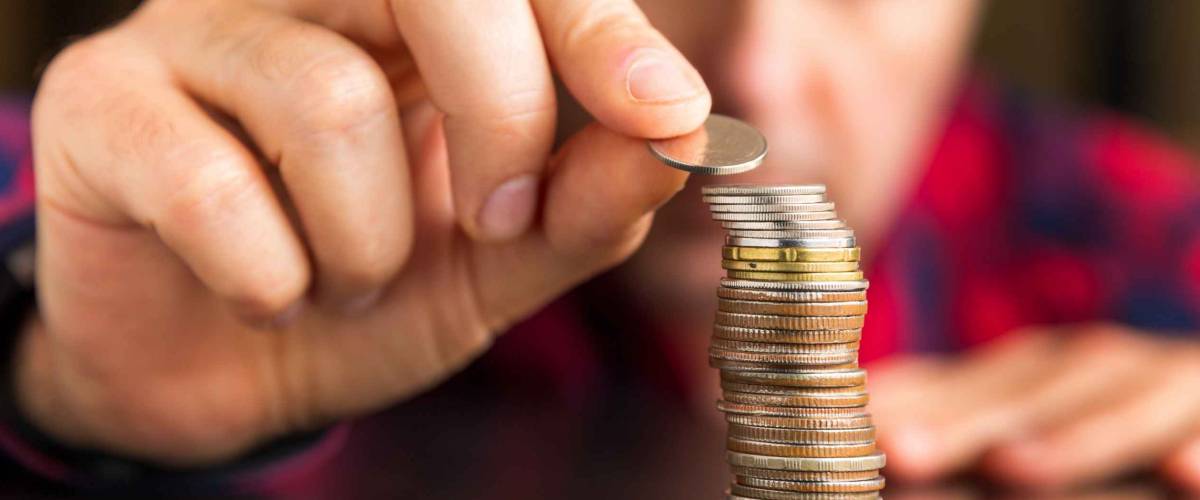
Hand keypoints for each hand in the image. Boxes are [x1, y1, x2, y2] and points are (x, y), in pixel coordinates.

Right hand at [21, 0, 709, 464]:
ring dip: (369, 241)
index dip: (600, 36)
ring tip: (353, 281)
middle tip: (496, 220)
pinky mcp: (101, 102)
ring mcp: (192, 31)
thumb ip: (586, 202)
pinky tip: (269, 294)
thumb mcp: (500, 260)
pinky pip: (212, 181)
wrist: (220, 364)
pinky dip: (270, 275)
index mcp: (412, 15)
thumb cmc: (366, 289)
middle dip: (500, 121)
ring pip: (329, 100)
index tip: (666, 117)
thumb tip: (683, 140)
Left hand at [869, 324, 1199, 491]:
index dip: (904, 405)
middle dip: (961, 424)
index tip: (846, 432)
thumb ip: (960, 415)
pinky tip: (1184, 475)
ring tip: (1012, 469)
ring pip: (1115, 403)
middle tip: (900, 453)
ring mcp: (1158, 380)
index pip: (958, 385)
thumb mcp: (1034, 410)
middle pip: (1020, 395)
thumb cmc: (1111, 413)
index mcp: (1030, 371)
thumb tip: (868, 424)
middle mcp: (1087, 366)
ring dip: (1068, 437)